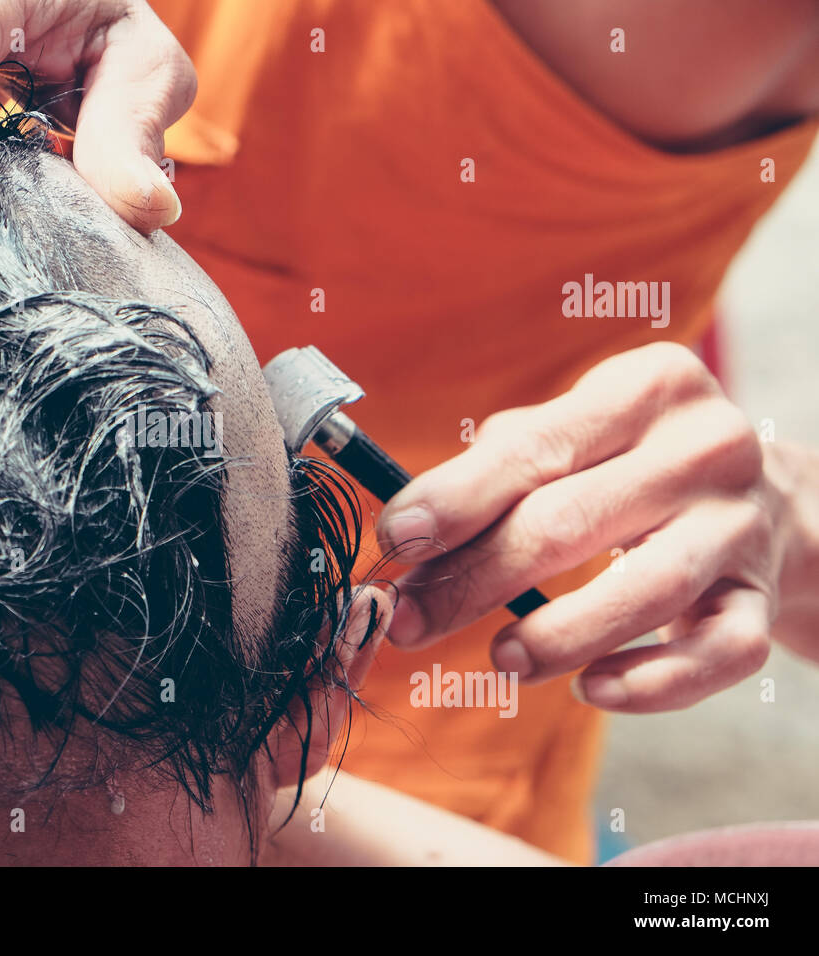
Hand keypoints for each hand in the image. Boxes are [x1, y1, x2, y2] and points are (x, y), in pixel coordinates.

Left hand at [377, 342, 783, 712]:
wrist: (764, 501)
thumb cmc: (628, 464)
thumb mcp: (572, 432)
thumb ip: (494, 468)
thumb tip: (408, 533)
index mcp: (647, 387)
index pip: (532, 449)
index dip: (454, 500)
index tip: (396, 540)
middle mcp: (704, 449)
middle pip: (570, 521)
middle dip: (474, 579)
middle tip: (410, 621)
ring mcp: (741, 526)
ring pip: (648, 590)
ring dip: (559, 635)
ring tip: (499, 658)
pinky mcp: (761, 599)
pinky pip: (715, 654)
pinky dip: (651, 682)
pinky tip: (590, 688)